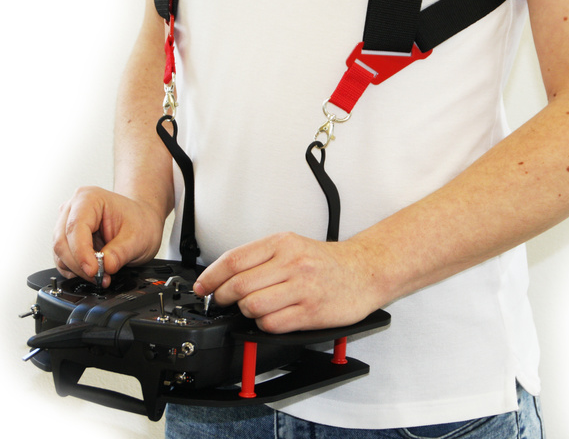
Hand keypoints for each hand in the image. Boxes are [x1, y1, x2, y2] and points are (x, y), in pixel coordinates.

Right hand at [52, 186, 163, 285]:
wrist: (142, 221)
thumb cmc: (140, 220)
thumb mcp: (138, 238)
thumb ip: (121, 253)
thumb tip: (105, 267)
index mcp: (90, 198)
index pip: (75, 227)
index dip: (81, 253)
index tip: (93, 271)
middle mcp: (73, 208)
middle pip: (62, 241)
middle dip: (80, 265)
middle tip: (100, 277)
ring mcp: (67, 223)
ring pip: (60, 253)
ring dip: (78, 270)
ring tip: (101, 275)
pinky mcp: (67, 239)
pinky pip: (62, 259)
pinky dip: (75, 270)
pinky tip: (93, 271)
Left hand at [193, 233, 384, 333]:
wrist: (365, 271)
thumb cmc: (326, 262)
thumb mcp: (293, 245)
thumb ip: (262, 258)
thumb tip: (226, 275)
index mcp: (282, 243)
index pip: (234, 259)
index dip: (212, 276)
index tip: (203, 287)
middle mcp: (291, 263)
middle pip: (239, 285)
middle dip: (224, 297)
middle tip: (223, 302)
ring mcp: (302, 288)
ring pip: (252, 306)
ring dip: (245, 312)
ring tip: (252, 309)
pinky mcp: (311, 312)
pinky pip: (272, 324)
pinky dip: (264, 325)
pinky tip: (271, 319)